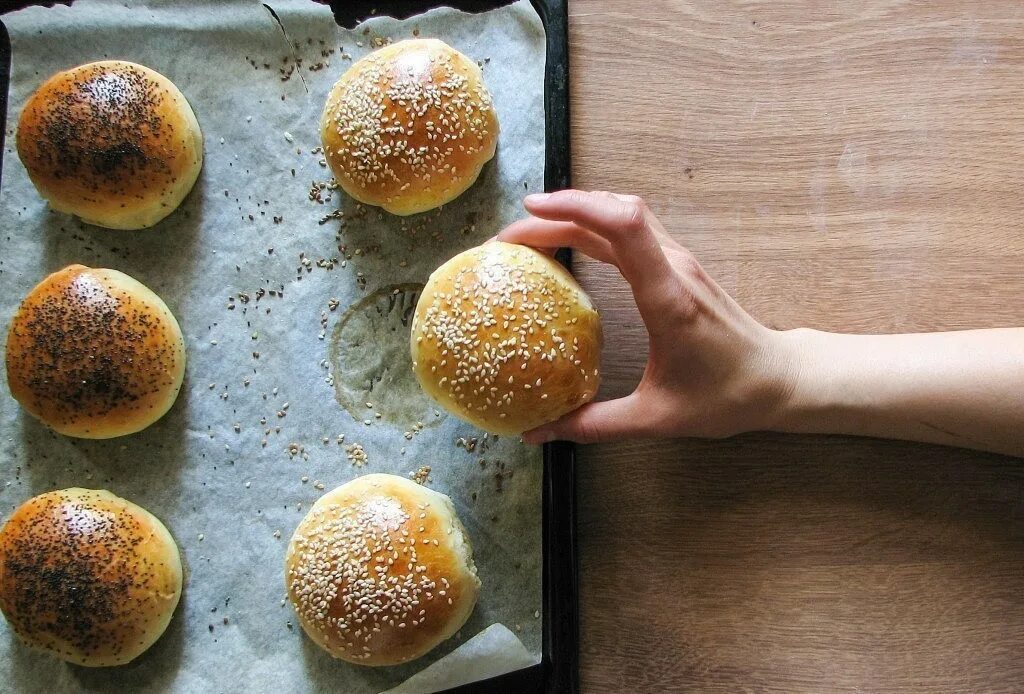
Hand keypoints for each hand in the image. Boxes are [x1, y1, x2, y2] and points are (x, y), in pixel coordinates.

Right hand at [497, 189, 795, 443]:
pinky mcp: (678, 266)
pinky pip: (632, 230)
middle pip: (613, 212)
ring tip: (530, 234)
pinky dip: (594, 225)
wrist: (779, 379)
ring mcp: (679, 262)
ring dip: (575, 214)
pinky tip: (569, 242)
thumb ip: (594, 425)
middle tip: (508, 239)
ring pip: (623, 214)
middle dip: (557, 213)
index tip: (531, 213)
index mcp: (668, 297)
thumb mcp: (656, 418)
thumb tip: (538, 434)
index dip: (576, 207)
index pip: (624, 227)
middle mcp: (674, 268)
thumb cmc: (727, 396)